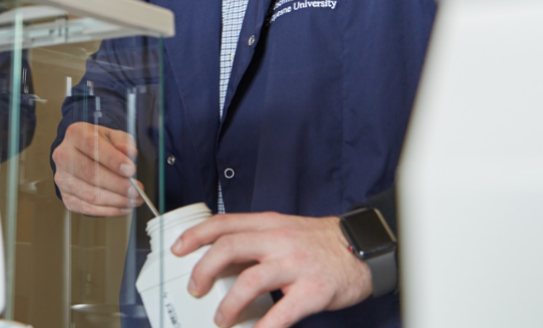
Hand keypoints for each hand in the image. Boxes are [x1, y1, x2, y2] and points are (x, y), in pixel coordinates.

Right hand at [52, 121, 142, 215]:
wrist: (80, 153)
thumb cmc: (97, 143)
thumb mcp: (112, 134)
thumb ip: (123, 141)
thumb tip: (129, 152)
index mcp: (75, 134)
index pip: (93, 146)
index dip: (113, 160)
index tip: (131, 170)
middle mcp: (64, 156)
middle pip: (91, 174)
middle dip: (118, 185)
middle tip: (136, 190)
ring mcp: (62, 177)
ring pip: (90, 194)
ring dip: (116, 200)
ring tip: (133, 200)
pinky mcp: (65, 195)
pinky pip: (86, 208)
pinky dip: (107, 210)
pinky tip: (122, 207)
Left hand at [172, 212, 371, 327]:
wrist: (365, 247)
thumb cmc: (320, 242)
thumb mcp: (285, 229)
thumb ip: (255, 240)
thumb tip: (220, 260)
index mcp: (269, 224)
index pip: (224, 223)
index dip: (195, 235)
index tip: (177, 249)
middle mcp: (279, 241)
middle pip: (228, 249)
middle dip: (204, 270)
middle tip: (195, 289)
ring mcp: (296, 265)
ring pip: (249, 282)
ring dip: (228, 304)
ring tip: (221, 318)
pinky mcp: (313, 291)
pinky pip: (281, 313)